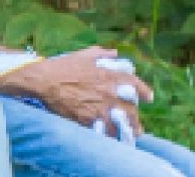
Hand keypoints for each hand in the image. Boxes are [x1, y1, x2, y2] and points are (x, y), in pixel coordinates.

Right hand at [6, 48, 150, 130]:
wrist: (45, 81)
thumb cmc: (64, 66)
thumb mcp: (85, 55)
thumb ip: (102, 54)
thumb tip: (115, 54)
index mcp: (110, 75)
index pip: (135, 85)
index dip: (144, 92)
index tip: (149, 98)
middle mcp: (109, 93)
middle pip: (131, 109)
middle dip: (135, 117)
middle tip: (137, 123)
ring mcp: (99, 108)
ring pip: (121, 124)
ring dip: (127, 130)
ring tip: (130, 135)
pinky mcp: (88, 120)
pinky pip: (105, 132)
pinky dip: (110, 136)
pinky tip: (113, 139)